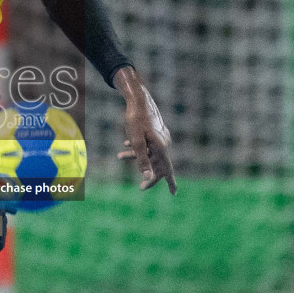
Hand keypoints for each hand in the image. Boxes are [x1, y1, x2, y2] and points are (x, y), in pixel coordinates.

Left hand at [114, 67, 176, 193]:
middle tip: (141, 188)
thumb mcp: (136, 141)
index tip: (173, 194)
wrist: (138, 98)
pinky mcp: (155, 131)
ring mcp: (160, 136)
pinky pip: (148, 144)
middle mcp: (164, 143)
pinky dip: (138, 147)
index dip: (171, 182)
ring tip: (119, 155)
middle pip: (159, 164)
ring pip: (150, 153)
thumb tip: (146, 178)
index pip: (168, 169)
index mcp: (162, 147)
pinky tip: (125, 144)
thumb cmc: (136, 119)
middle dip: (149, 175)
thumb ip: (142, 160)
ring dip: (136, 157)